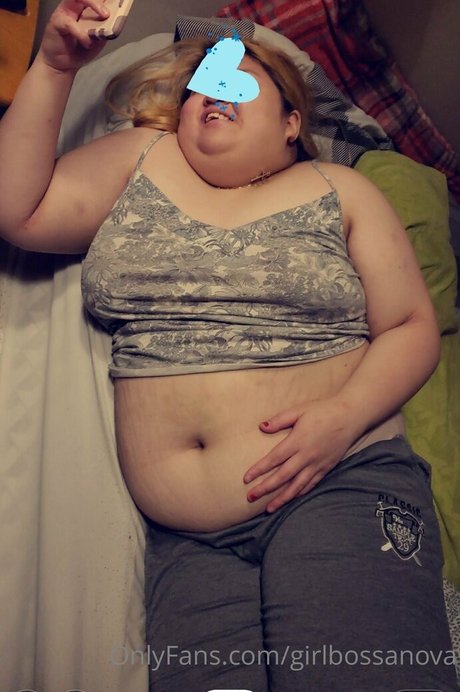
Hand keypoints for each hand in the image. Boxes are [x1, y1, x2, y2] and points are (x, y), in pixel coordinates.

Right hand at [37, 0, 109, 72]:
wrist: (63, 65)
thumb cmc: (79, 51)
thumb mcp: (98, 41)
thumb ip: (105, 29)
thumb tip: (116, 21)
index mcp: (86, 10)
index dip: (106, 0)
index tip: (119, 1)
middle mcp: (75, 7)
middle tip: (110, 11)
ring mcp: (65, 12)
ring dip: (93, 3)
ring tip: (104, 16)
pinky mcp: (56, 22)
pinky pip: (69, 23)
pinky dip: (81, 33)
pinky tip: (87, 42)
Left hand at [243, 397, 359, 512]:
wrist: (350, 416)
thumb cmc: (322, 411)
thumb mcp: (299, 411)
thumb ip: (279, 420)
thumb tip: (261, 427)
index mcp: (297, 441)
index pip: (274, 459)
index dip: (259, 470)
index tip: (246, 479)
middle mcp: (307, 456)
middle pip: (283, 476)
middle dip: (266, 488)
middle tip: (251, 497)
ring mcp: (318, 464)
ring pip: (297, 486)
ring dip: (282, 498)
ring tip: (269, 508)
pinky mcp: (327, 468)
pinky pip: (311, 484)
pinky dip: (300, 493)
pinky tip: (291, 498)